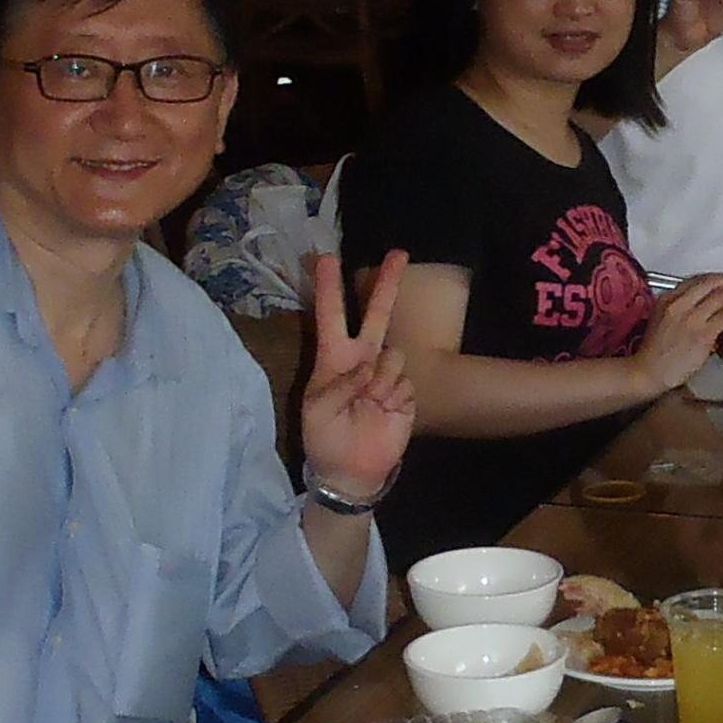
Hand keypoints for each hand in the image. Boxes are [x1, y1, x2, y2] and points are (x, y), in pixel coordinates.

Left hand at [299, 251, 418, 501]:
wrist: (353, 470)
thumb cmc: (325, 438)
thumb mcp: (316, 410)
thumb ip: (338, 383)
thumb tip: (368, 366)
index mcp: (333, 358)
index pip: (330, 315)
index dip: (329, 287)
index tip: (327, 257)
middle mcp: (362, 359)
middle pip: (376, 313)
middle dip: (386, 283)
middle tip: (399, 252)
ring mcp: (386, 374)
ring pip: (392, 355)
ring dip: (380, 380)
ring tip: (369, 405)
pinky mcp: (406, 392)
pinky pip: (404, 382)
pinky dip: (393, 397)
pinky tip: (384, 413)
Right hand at [625, 273, 722, 394]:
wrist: (648, 373)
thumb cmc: (654, 353)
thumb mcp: (660, 320)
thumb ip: (679, 308)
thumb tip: (703, 304)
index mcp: (667, 299)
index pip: (697, 279)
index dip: (716, 279)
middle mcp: (679, 304)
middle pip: (712, 282)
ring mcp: (691, 318)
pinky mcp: (703, 334)